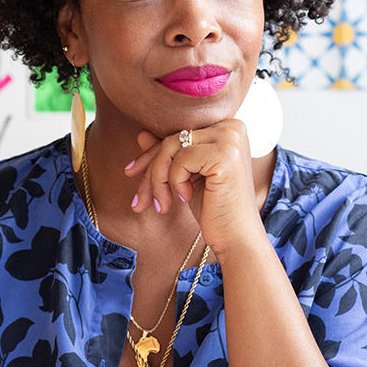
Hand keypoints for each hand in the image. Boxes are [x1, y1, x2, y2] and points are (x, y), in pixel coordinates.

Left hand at [124, 119, 262, 253]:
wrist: (236, 238)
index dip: (152, 154)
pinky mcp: (225, 154)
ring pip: (171, 147)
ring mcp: (230, 139)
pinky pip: (181, 159)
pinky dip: (175, 182)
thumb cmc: (214, 209)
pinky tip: (187, 197)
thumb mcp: (186, 177)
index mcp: (227, 128)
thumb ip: (169, 153)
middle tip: (139, 200)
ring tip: (163, 204)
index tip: (130, 172)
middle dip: (151, 170)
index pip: (178, 133)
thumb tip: (142, 133)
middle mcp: (232, 128)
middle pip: (173, 139)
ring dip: (158, 179)